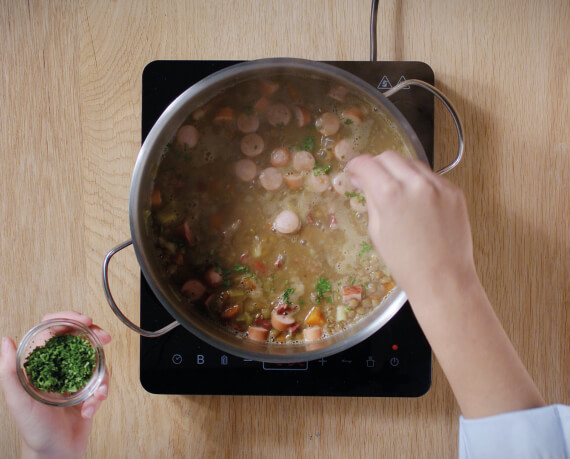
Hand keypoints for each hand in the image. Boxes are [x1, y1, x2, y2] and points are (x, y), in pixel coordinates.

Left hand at [0, 311, 110, 458]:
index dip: (69, 319)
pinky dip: (102, 392)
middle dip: (95, 336)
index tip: (84, 321)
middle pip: (79, 337)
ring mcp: (75, 377)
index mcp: (39, 364)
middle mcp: (58, 366)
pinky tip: (92, 406)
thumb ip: (9, 371)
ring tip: (97, 391)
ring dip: (102, 373)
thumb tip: (5, 341)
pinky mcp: (89, 390)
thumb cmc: (34, 431)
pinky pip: (103, 381)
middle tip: (104, 338)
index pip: (53, 330)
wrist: (56, 455)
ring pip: (96, 359)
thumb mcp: (18, 401)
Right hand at [349, 152, 544, 417]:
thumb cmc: (408, 271)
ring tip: (389, 194)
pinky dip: (417, 186)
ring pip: (413, 165)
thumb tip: (367, 191)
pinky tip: (413, 206)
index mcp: (393, 194)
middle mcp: (419, 184)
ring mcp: (440, 189)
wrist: (448, 288)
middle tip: (365, 180)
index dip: (352, 167)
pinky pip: (430, 181)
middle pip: (391, 157)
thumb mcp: (379, 236)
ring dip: (397, 174)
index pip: (366, 164)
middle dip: (374, 166)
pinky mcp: (455, 197)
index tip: (347, 173)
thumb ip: (372, 205)